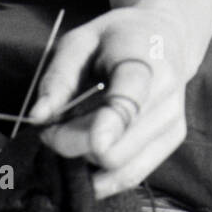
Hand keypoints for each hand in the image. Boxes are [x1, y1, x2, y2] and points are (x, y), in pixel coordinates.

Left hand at [28, 6, 189, 198]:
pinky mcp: (174, 140)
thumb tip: (38, 118)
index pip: (128, 103)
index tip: (87, 143)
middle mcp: (165, 96)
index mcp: (142, 62)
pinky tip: (89, 154)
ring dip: (87, 161)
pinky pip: (133, 175)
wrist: (166, 35)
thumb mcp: (78, 42)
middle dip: (72, 145)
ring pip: (120, 168)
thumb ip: (58, 78)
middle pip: (113, 148)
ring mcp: (173, 121)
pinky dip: (104, 174)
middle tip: (53, 128)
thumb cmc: (115, 39)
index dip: (108, 128)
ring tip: (74, 134)